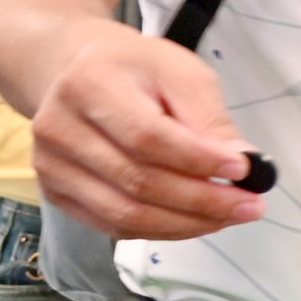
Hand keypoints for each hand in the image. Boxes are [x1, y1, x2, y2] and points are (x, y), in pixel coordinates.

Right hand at [30, 29, 261, 239]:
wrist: (79, 73)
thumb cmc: (136, 70)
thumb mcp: (181, 73)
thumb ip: (210, 117)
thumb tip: (243, 162)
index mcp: (89, 85)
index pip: (146, 137)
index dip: (196, 160)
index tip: (243, 170)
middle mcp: (59, 129)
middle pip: (137, 181)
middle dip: (202, 200)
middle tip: (250, 204)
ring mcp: (51, 166)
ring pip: (125, 214)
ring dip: (186, 223)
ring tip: (230, 215)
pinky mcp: (56, 193)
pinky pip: (114, 226)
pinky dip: (162, 230)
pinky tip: (197, 220)